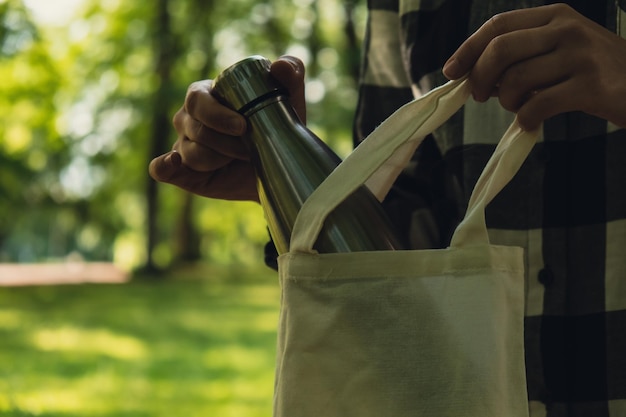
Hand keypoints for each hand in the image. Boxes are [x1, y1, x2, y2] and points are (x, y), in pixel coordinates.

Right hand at [149, 55, 306, 200]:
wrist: (278, 170)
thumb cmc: (277, 129)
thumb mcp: (289, 102)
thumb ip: (291, 75)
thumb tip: (280, 65)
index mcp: (205, 96)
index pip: (198, 99)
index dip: (218, 115)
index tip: (244, 127)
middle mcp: (188, 118)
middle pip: (193, 126)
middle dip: (223, 141)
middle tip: (249, 149)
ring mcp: (182, 145)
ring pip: (190, 152)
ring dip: (218, 159)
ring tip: (242, 159)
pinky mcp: (182, 173)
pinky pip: (159, 169)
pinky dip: (163, 166)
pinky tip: (173, 163)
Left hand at [443, 3, 625, 129]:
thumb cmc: (592, 70)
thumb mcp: (560, 48)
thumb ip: (522, 55)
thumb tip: (473, 74)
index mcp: (554, 16)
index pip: (498, 26)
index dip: (468, 50)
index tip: (450, 71)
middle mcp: (567, 29)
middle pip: (500, 50)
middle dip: (479, 77)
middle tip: (480, 96)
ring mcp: (581, 56)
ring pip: (516, 80)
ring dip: (507, 101)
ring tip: (518, 108)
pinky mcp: (591, 87)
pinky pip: (538, 106)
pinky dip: (526, 119)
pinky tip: (531, 123)